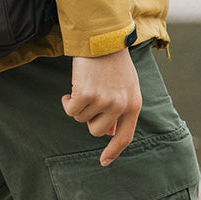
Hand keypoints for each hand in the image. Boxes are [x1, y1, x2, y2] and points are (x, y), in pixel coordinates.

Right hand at [61, 48, 141, 165]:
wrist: (102, 38)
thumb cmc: (113, 61)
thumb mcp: (125, 86)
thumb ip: (120, 109)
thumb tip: (107, 132)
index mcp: (133, 104)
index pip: (124, 136)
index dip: (113, 151)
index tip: (104, 161)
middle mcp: (120, 105)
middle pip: (97, 130)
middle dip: (89, 119)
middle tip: (87, 101)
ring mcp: (103, 100)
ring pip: (82, 119)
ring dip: (78, 105)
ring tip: (82, 87)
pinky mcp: (85, 94)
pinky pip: (71, 110)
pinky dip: (67, 101)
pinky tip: (70, 89)